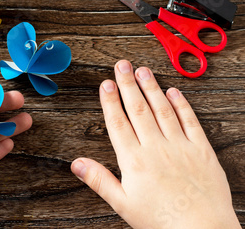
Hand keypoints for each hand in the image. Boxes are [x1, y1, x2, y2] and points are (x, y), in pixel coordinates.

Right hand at [71, 60, 239, 228]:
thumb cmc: (162, 221)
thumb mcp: (123, 204)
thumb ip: (99, 181)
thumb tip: (77, 164)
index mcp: (134, 160)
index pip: (118, 122)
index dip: (110, 101)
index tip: (105, 84)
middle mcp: (156, 148)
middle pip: (138, 109)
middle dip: (128, 84)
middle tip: (122, 65)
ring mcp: (180, 146)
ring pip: (162, 109)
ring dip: (151, 88)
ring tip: (143, 70)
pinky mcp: (202, 150)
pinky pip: (190, 121)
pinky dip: (181, 105)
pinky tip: (173, 92)